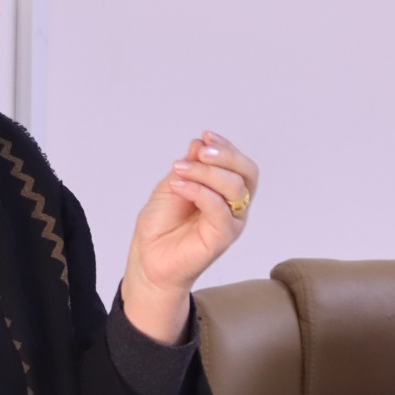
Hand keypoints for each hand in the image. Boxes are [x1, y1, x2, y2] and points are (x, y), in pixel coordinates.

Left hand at [120, 130, 258, 343]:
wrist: (148, 258)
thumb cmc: (161, 225)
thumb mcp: (173, 185)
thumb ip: (189, 167)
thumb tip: (200, 143)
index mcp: (225, 191)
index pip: (239, 164)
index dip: (226, 147)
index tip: (205, 136)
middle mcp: (234, 205)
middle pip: (247, 173)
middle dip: (226, 156)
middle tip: (201, 151)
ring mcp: (230, 222)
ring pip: (235, 187)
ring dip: (206, 172)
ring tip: (179, 169)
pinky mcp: (222, 238)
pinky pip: (220, 209)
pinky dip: (199, 191)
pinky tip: (178, 186)